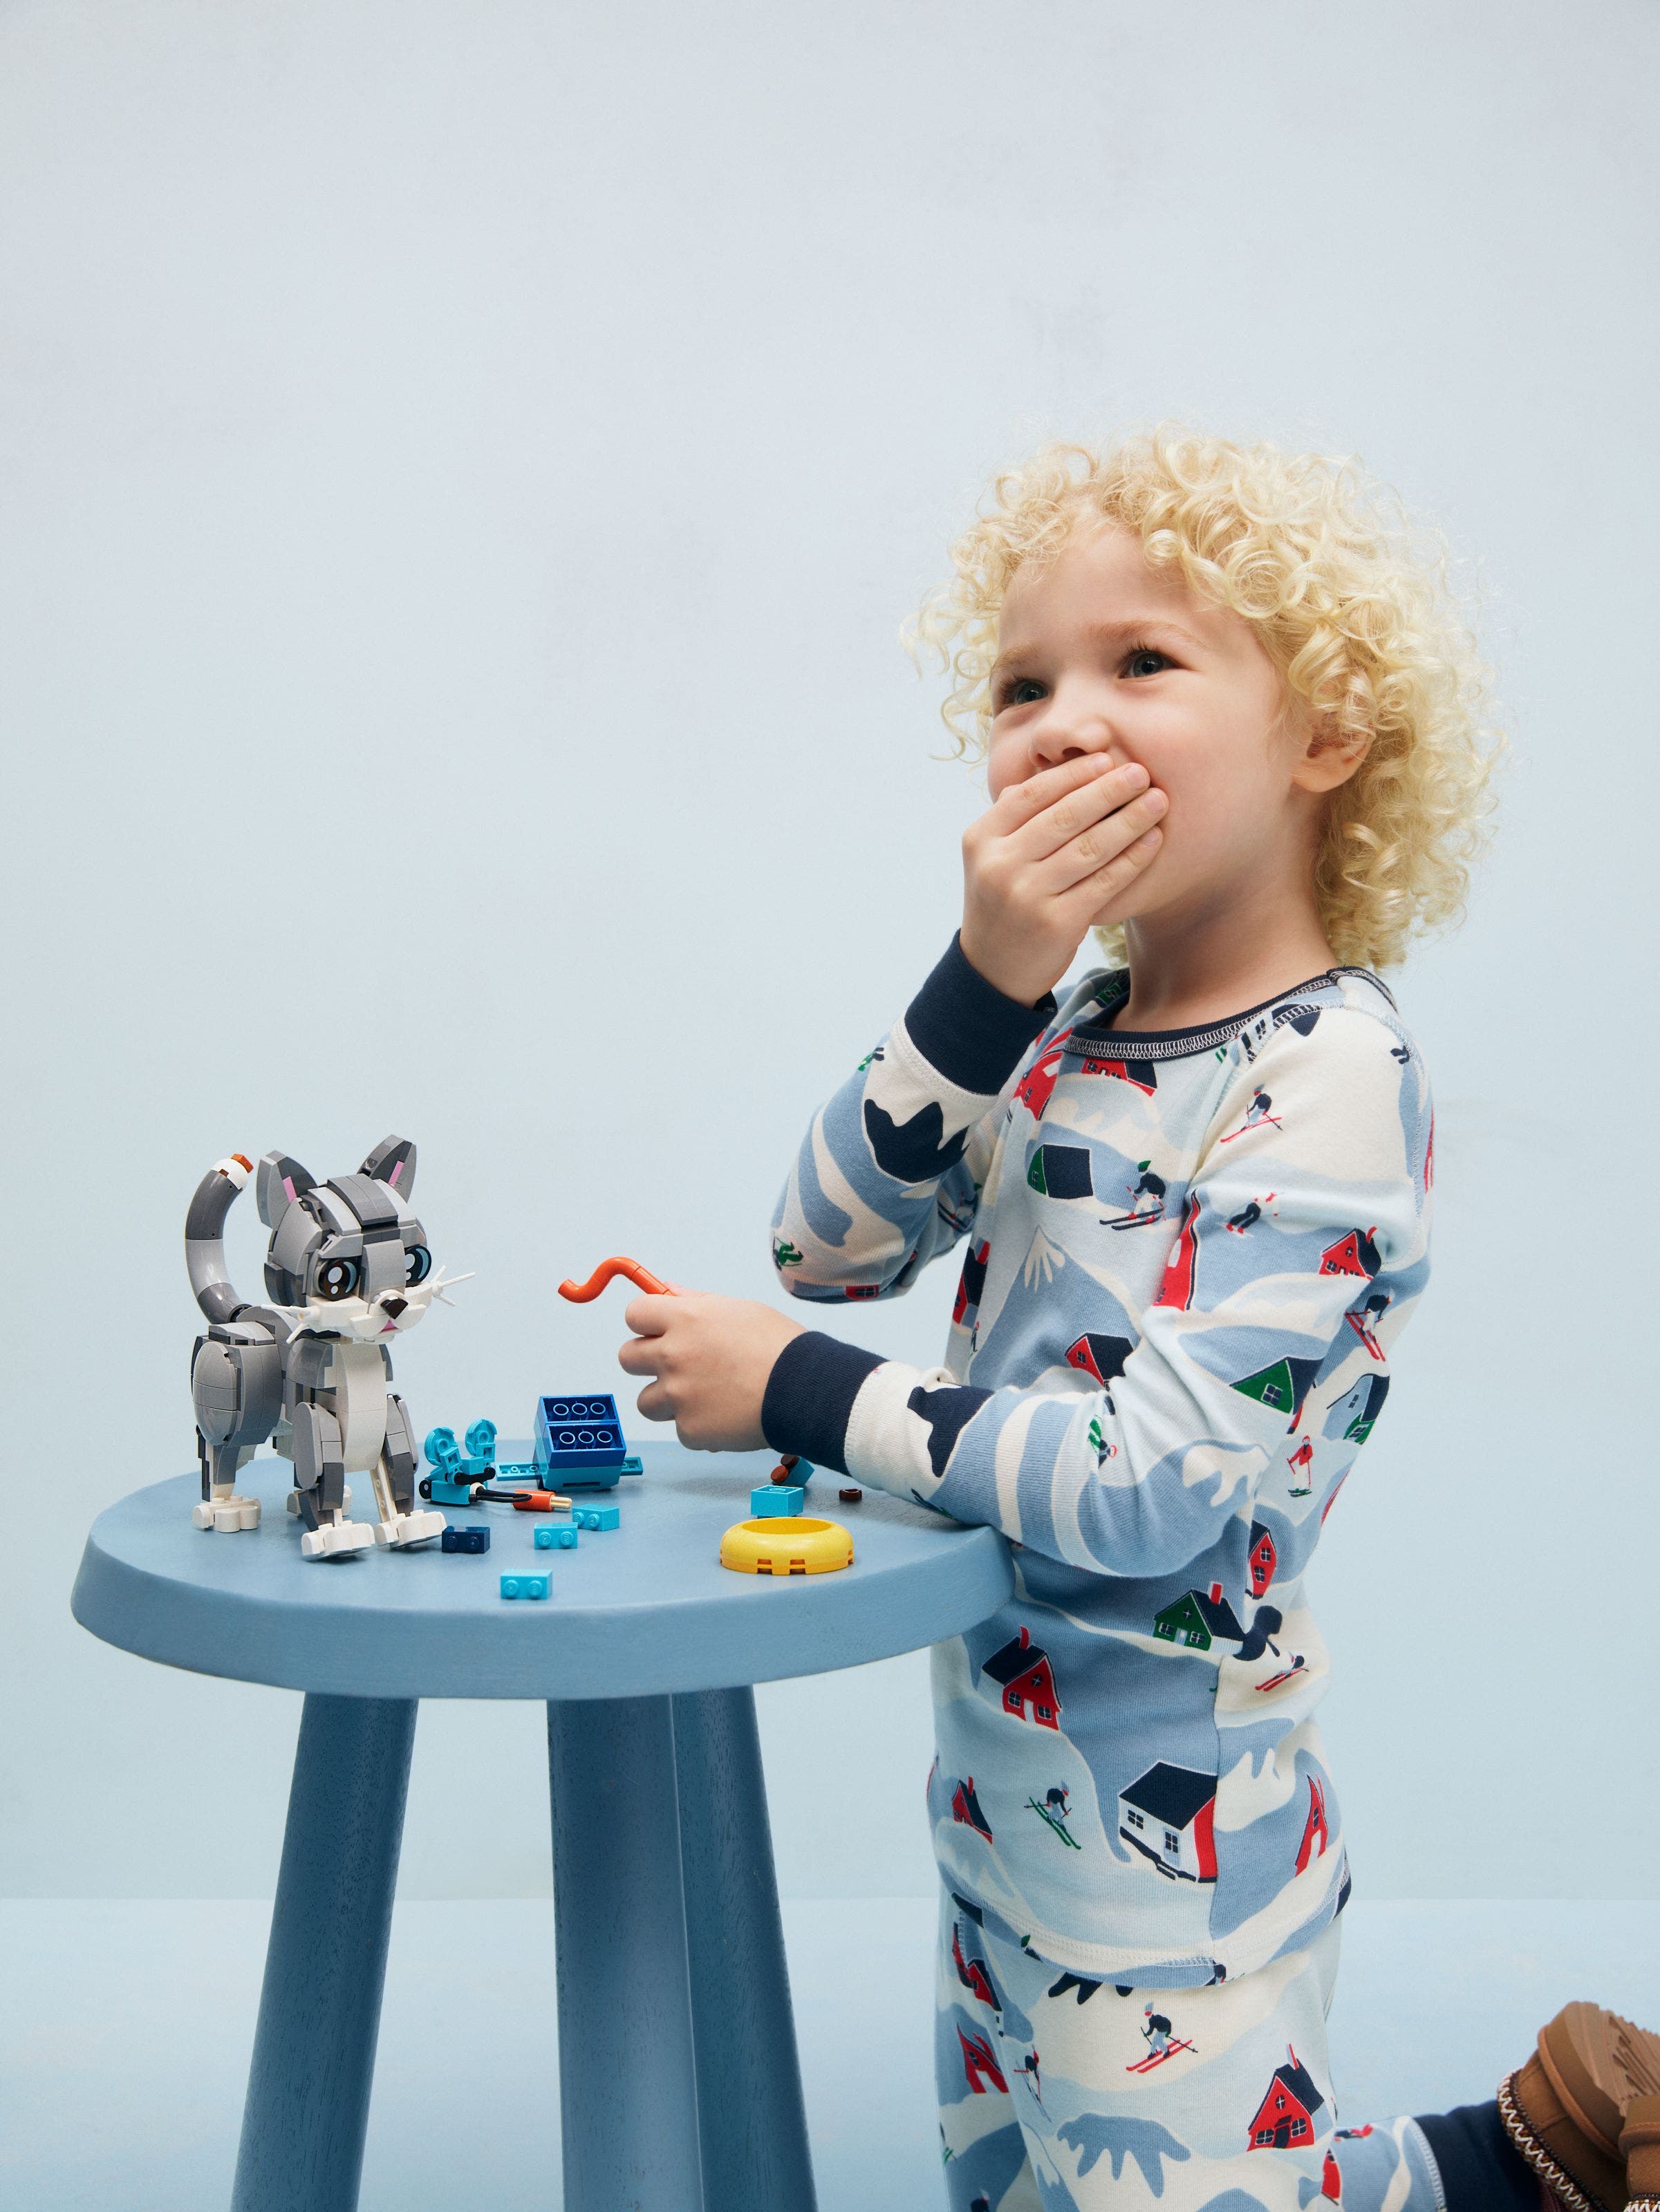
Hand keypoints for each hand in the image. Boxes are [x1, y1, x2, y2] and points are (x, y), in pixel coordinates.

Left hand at [616, 1290, 804, 1451]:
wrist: (805, 1391)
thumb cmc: (780, 1346)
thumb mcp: (739, 1310)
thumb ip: (696, 1303)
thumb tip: (668, 1293)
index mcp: (684, 1319)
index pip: (634, 1314)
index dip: (646, 1322)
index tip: (658, 1330)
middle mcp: (673, 1355)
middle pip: (627, 1357)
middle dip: (647, 1361)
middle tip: (678, 1365)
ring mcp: (678, 1396)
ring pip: (647, 1401)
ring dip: (669, 1400)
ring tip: (707, 1396)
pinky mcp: (689, 1430)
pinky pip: (680, 1429)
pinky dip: (699, 1426)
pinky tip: (726, 1416)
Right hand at [958, 755, 1165, 1002]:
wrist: (993, 969)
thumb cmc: (1002, 900)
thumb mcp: (991, 855)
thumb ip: (1016, 816)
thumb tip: (1059, 769)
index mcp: (981, 837)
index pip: (1032, 793)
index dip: (1073, 774)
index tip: (1107, 759)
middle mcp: (999, 864)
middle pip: (1064, 816)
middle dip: (1108, 790)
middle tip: (1141, 772)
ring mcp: (1027, 895)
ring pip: (1089, 847)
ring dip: (1129, 821)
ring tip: (1157, 802)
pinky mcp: (1057, 923)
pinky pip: (1104, 882)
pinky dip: (1132, 859)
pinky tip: (1152, 842)